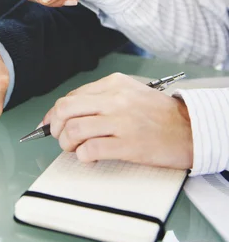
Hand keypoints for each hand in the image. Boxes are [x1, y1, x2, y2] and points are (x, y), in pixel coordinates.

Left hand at [42, 73, 192, 169]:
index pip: (70, 97)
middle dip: (54, 127)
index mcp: (113, 84)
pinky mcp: (128, 144)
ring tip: (75, 149)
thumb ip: (101, 98)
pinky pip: (90, 149)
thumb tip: (68, 112)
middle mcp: (114, 99)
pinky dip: (82, 156)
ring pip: (73, 129)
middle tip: (59, 137)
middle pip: (65, 109)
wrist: (192, 130)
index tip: (49, 124)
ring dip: (66, 143)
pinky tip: (89, 157)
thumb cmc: (160, 114)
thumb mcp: (130, 93)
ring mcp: (121, 121)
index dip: (53, 114)